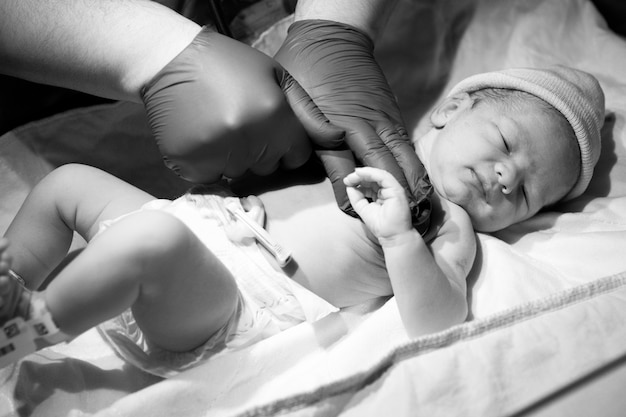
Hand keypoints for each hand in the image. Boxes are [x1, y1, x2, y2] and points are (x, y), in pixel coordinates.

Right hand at [142, 27, 343, 182]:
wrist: (170, 60)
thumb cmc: (229, 65)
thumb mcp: (276, 77)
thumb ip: (307, 112)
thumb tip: (338, 140)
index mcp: (274, 116)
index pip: (296, 156)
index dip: (284, 143)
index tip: (268, 128)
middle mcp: (249, 140)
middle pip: (268, 167)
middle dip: (259, 150)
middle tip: (239, 122)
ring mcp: (218, 154)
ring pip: (240, 174)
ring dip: (233, 158)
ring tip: (218, 126)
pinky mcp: (191, 164)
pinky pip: (211, 178)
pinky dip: (207, 164)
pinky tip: (202, 137)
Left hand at [274, 20, 430, 214]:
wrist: (332, 36)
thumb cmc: (305, 70)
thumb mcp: (291, 100)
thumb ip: (301, 132)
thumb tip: (297, 161)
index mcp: (333, 123)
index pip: (342, 167)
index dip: (348, 192)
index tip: (355, 215)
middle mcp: (362, 124)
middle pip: (381, 164)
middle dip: (393, 193)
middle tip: (405, 218)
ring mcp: (380, 118)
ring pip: (400, 153)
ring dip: (411, 179)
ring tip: (422, 204)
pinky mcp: (390, 112)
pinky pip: (404, 141)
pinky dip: (413, 161)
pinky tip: (419, 178)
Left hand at [344, 167, 411, 239]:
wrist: (392, 236)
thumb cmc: (381, 226)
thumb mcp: (363, 209)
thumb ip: (356, 198)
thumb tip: (349, 187)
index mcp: (381, 194)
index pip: (369, 183)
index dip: (358, 181)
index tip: (347, 182)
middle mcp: (388, 190)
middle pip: (373, 177)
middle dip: (359, 176)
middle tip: (348, 179)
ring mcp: (393, 189)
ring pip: (378, 174)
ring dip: (364, 174)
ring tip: (353, 176)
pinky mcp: (396, 190)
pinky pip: (384, 177)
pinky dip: (371, 173)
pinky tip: (361, 173)